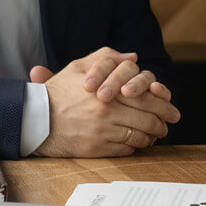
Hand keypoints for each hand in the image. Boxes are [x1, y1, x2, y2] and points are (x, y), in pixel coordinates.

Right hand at [28, 49, 172, 157]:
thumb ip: (107, 58)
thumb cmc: (57, 92)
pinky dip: (136, 147)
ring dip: (151, 136)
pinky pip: (125, 149)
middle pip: (147, 119)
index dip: (162, 104)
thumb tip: (133, 56)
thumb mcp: (80, 67)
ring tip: (157, 134)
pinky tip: (139, 143)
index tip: (170, 109)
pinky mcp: (96, 149)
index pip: (145, 98)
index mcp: (108, 92)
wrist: (35, 119)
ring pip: (139, 136)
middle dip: (162, 122)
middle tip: (169, 123)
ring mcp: (103, 132)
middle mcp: (107, 113)